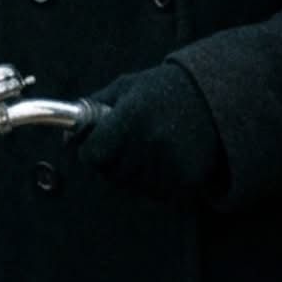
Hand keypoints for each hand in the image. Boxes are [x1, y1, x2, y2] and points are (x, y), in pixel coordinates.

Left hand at [76, 63, 222, 197]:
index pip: (92, 155)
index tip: (103, 143)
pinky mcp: (187, 180)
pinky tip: (169, 161)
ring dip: (138, 174)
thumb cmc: (164, 90)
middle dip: (115, 162)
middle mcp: (149, 143)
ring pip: (134, 187)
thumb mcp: (127, 87)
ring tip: (155, 149)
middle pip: (111, 174)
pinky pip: (159, 194)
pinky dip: (161, 183)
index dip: (93, 150)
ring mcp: (170, 163)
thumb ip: (93, 108)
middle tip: (134, 143)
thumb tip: (67, 136)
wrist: (215, 97)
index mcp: (130, 117)